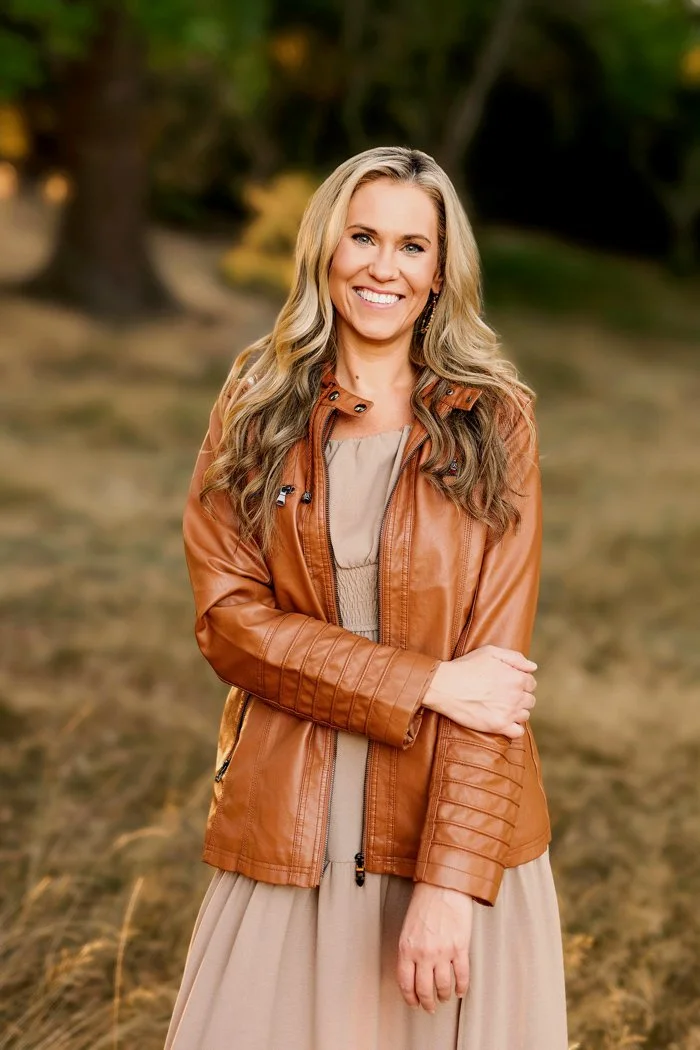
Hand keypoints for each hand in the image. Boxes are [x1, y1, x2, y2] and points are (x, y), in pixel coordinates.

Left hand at [397, 883, 472, 1011]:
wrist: (444, 885)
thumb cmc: (425, 902)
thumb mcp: (408, 927)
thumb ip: (410, 949)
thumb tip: (413, 971)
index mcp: (407, 948)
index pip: (405, 983)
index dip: (410, 998)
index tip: (414, 1004)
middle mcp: (423, 953)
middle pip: (424, 989)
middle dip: (427, 1003)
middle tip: (430, 1008)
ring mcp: (442, 952)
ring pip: (443, 986)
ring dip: (444, 996)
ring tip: (445, 997)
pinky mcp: (460, 947)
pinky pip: (461, 976)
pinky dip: (462, 987)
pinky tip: (460, 991)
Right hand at [422, 645, 536, 737]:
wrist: (445, 686)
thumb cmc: (466, 667)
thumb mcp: (490, 652)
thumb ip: (515, 657)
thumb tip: (533, 667)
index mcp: (517, 678)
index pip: (531, 683)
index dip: (521, 683)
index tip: (509, 684)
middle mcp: (516, 696)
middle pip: (530, 700)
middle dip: (520, 697)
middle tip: (504, 696)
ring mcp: (508, 712)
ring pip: (525, 715)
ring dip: (517, 712)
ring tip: (502, 707)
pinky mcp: (498, 726)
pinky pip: (518, 732)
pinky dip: (514, 728)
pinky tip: (504, 721)